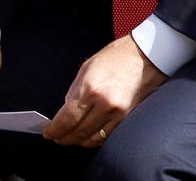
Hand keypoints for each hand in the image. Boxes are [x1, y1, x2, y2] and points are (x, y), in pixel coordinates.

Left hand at [44, 34, 165, 147]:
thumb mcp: (87, 68)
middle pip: (77, 132)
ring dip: (77, 141)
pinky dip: (94, 139)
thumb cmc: (116, 57)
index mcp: (90, 88)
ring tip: (70, 138)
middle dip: (63, 138)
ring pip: (91, 138)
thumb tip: (64, 113)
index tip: (48, 133)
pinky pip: (106, 136)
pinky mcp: (127, 117)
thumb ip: (74, 91)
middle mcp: (103, 102)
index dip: (54, 130)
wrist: (146, 54)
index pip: (66, 119)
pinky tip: (88, 136)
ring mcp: (117, 112)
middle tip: (57, 137)